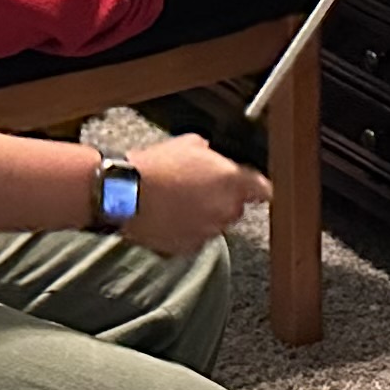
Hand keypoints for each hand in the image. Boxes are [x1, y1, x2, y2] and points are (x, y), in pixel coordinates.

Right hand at [127, 132, 257, 254]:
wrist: (125, 194)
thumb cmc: (155, 167)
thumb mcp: (190, 143)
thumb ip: (211, 153)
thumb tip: (211, 155)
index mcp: (232, 182)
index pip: (264, 190)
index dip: (258, 188)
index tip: (255, 188)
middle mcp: (226, 210)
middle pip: (236, 207)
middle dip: (222, 199)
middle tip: (198, 188)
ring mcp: (209, 231)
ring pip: (215, 223)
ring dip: (203, 214)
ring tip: (177, 200)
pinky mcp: (189, 246)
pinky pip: (195, 237)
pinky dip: (186, 229)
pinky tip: (168, 214)